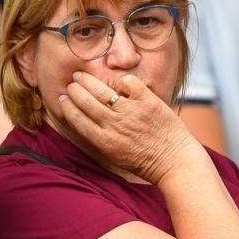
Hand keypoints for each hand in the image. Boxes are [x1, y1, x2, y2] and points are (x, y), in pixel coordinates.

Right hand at [57, 70, 195, 183]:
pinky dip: (123, 80)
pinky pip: (130, 83)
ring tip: (82, 76)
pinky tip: (120, 81)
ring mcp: (132, 112)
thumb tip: (84, 122)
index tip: (63, 98)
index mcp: (104, 141)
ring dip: (88, 81)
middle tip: (72, 83)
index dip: (67, 107)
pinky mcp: (149, 102)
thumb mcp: (116, 157)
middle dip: (75, 90)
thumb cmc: (146, 162)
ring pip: (102, 91)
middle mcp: (115, 125)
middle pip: (86, 102)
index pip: (77, 119)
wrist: (175, 162)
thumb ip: (100, 140)